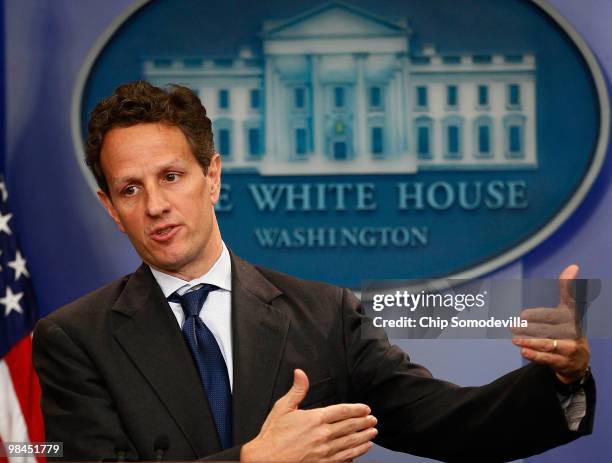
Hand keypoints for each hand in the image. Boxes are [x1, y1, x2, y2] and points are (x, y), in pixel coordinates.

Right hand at [241, 369, 376, 461]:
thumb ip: (296, 390)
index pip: (342, 411)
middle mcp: (323, 435)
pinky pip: (344, 459)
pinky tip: (360, 451)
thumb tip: (300, 373)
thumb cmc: (272, 435)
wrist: (265, 460)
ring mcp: (324, 452)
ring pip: (350, 443)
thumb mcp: (283, 408)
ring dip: (364, 438)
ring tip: (372, 434)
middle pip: (350, 427)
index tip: (365, 409)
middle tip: (373, 420)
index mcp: (315, 419)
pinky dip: (355, 454)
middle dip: (364, 423)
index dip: (357, 409)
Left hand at [512, 265, 589, 383]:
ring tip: (514, 338)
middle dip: (528, 327)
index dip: (545, 310)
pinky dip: (534, 355)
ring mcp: (569, 348)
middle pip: (548, 328)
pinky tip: (523, 350)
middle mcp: (573, 332)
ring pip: (546, 343)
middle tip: (511, 325)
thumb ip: (567, 289)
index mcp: (573, 316)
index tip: (524, 313)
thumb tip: (573, 266)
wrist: (578, 360)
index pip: (565, 307)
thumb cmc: (568, 329)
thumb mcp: (569, 309)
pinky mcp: (563, 362)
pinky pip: (547, 358)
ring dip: (529, 341)